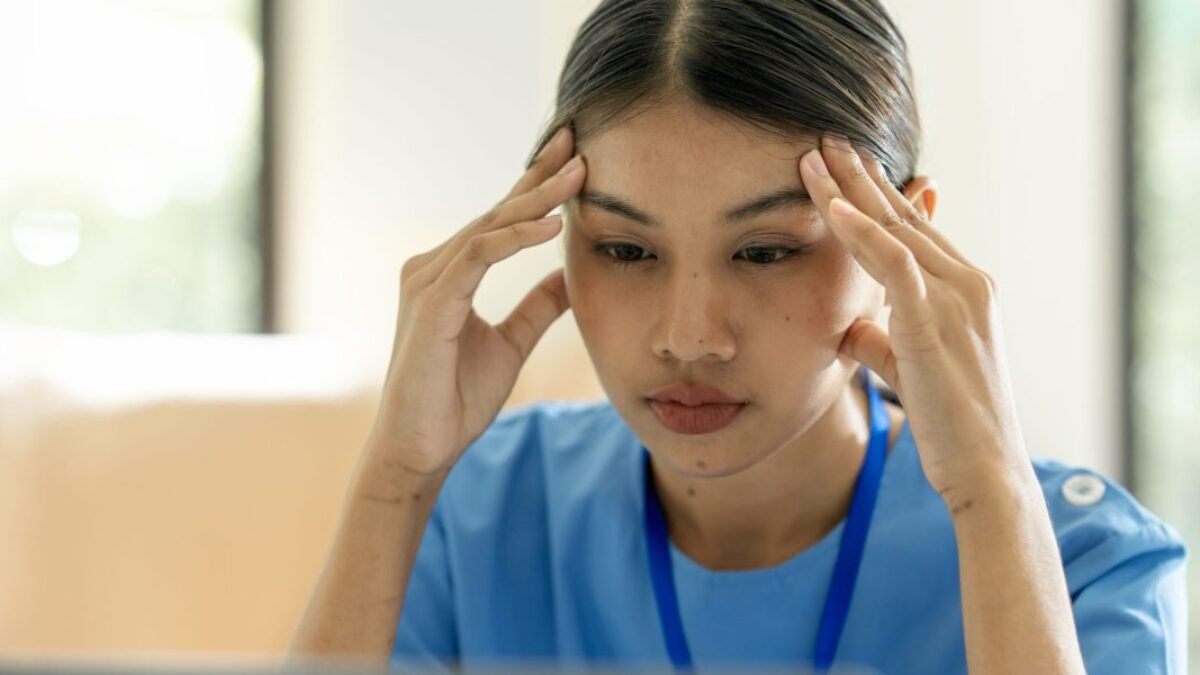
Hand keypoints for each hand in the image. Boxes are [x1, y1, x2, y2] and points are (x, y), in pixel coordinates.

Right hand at [367, 126, 584, 477]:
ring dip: (536, 200)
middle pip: (496, 212)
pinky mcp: (431, 306)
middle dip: (539, 176)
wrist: (421, 450)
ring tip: (578, 176)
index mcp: (450, 274)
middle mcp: (433, 268)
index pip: (499, 220)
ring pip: (488, 227)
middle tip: (579, 143)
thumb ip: (536, 307)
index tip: (576, 158)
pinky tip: (551, 226)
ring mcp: (428, 283)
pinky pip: (478, 257)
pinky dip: (515, 238)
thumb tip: (570, 276)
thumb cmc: (454, 399)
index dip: (536, 187)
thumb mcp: (511, 344)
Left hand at [798, 134, 1029, 507]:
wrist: (987, 469)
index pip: (911, 229)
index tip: (841, 166)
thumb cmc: (952, 424)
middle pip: (901, 217)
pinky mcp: (935, 326)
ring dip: (849, 191)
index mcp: (963, 290)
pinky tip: (833, 210)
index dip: (874, 195)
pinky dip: (862, 235)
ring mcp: (955, 301)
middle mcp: (965, 283)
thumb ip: (883, 340)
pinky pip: (894, 267)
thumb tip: (850, 327)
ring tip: (814, 156)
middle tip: (823, 138)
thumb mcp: (909, 368)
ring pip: (894, 231)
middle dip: (859, 176)